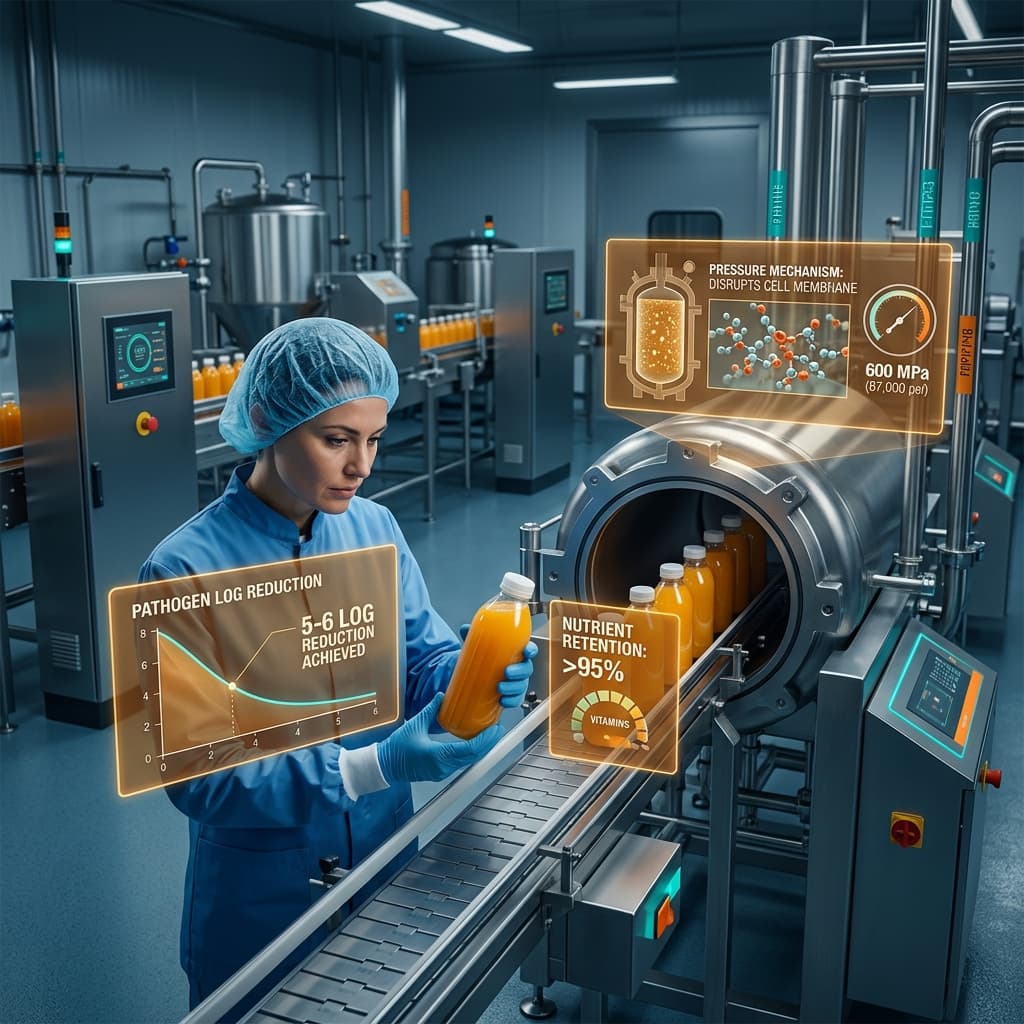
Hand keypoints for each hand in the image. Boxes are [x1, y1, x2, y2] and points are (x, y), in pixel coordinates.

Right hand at [378, 693, 501, 783]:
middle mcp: (443, 767)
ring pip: (468, 761)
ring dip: (481, 748)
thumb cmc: (396, 748)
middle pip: (473, 756)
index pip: (469, 749)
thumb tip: (442, 696)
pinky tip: (475, 743)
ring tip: (489, 734)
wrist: (385, 765)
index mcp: (438, 755)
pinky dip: (471, 753)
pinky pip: (461, 763)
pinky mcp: (440, 772)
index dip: (485, 740)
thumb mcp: (415, 724)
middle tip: (497, 729)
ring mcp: (442, 772)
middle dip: (488, 743)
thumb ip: (431, 710)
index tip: (495, 729)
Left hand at [459, 625, 537, 708]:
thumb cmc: (483, 657)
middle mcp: (518, 666)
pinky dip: (511, 701)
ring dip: (513, 688)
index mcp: (515, 652)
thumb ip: (473, 635)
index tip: (526, 651)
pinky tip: (502, 700)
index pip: (529, 649)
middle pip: (527, 669)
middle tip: (507, 672)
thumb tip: (466, 629)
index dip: (531, 650)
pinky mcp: (510, 695)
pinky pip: (516, 699)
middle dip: (519, 671)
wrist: (474, 674)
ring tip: (499, 687)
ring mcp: (515, 682)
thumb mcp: (478, 644)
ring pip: (522, 685)